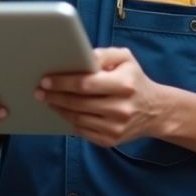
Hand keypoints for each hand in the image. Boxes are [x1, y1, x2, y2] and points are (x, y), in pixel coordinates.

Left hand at [33, 47, 169, 146]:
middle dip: (55, 96)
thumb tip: (83, 57)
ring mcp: (116, 127)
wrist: (155, 110)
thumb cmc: (135, 79)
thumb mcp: (125, 59)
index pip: (85, 84)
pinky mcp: (111, 140)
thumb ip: (104, 54)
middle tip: (39, 91)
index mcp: (124, 84)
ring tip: (47, 100)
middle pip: (78, 103)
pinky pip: (83, 131)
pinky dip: (70, 121)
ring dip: (59, 109)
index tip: (45, 80)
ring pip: (78, 119)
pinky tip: (63, 111)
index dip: (62, 83)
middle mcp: (121, 108)